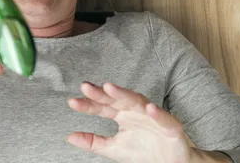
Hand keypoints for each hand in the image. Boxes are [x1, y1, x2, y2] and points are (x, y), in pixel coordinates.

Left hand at [67, 82, 189, 162]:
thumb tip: (69, 137)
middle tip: (86, 87)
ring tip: (110, 88)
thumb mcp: (114, 148)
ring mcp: (152, 116)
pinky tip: (148, 108)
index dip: (88, 104)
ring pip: (137, 101)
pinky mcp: (170, 126)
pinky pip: (163, 118)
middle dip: (102, 93)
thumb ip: (93, 142)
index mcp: (121, 115)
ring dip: (124, 94)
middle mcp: (134, 111)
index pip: (102, 107)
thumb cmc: (142, 152)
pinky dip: (157, 113)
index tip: (72, 102)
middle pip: (116, 99)